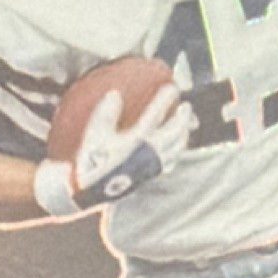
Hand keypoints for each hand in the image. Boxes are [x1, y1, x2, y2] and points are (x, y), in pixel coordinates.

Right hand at [35, 85, 191, 215]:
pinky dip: (177, 150)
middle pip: (173, 133)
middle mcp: (148, 153)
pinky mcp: (149, 175)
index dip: (164, 100)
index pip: (155, 116)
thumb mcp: (94, 134)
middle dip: (183, 118)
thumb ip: (105, 113)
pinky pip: (170, 161)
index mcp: (136, 141)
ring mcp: (151, 165)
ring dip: (184, 134)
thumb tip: (115, 94)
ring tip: (187, 124)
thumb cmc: (91, 159)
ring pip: (176, 148)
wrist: (90, 190)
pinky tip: (177, 147)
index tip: (172, 87)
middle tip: (187, 105)